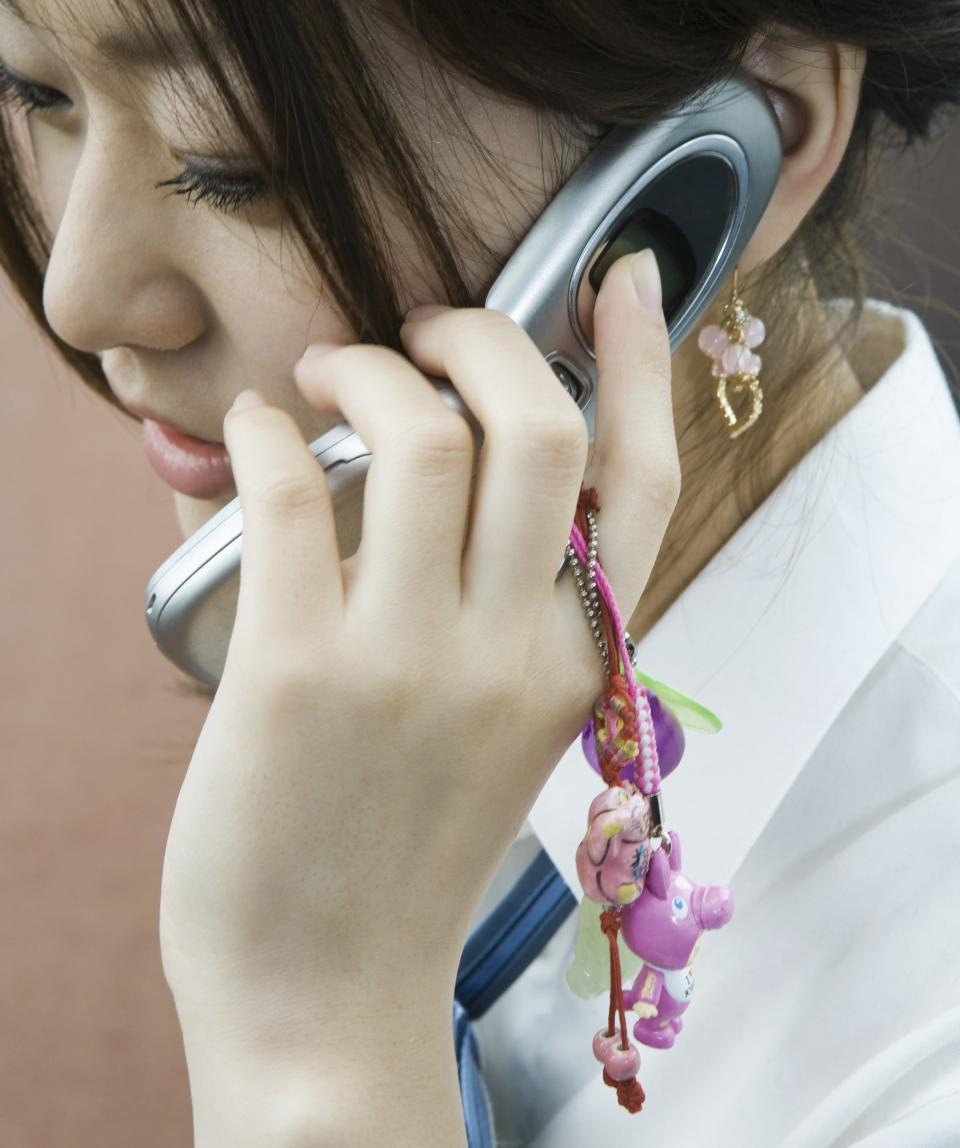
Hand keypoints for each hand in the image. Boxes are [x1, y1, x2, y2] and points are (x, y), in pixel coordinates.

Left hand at [157, 250, 678, 1045]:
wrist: (327, 990)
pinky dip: (268, 433)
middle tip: (423, 334)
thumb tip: (440, 459)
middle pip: (540, 425)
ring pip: (424, 439)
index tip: (619, 276)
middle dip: (483, 337)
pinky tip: (255, 432)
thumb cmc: (406, 847)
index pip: (642, 481)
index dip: (641, 361)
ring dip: (370, 371)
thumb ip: (502, 604)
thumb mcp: (500, 726)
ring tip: (331, 377)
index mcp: (579, 660)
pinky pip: (293, 494)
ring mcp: (409, 662)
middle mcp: (513, 650)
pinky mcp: (295, 673)